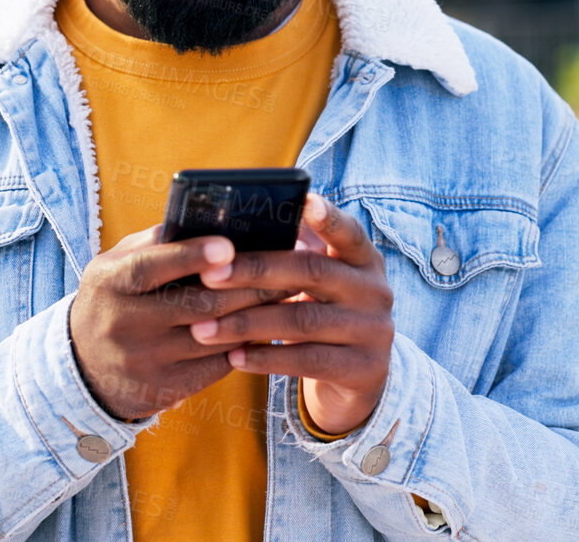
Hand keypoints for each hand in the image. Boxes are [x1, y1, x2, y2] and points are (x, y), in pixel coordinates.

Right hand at [69, 225, 296, 420]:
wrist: (82, 367)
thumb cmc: (114, 298)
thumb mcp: (116, 264)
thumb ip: (156, 243)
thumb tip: (207, 220)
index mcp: (110, 283)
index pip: (151, 267)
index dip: (191, 256)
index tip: (229, 245)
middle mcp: (123, 324)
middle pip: (197, 305)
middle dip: (248, 285)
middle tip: (288, 267)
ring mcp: (144, 361)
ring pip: (214, 337)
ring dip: (257, 315)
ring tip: (288, 294)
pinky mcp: (164, 390)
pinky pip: (216, 366)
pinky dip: (245, 344)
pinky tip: (267, 327)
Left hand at [189, 193, 393, 435]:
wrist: (358, 377)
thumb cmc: (323, 314)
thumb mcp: (320, 285)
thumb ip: (295, 258)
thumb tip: (230, 235)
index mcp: (364, 260)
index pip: (349, 232)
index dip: (329, 217)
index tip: (304, 201)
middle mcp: (375, 291)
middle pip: (311, 272)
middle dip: (255, 271)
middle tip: (208, 276)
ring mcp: (374, 331)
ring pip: (302, 321)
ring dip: (247, 323)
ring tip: (203, 328)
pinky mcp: (364, 369)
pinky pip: (307, 361)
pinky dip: (266, 358)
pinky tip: (234, 356)